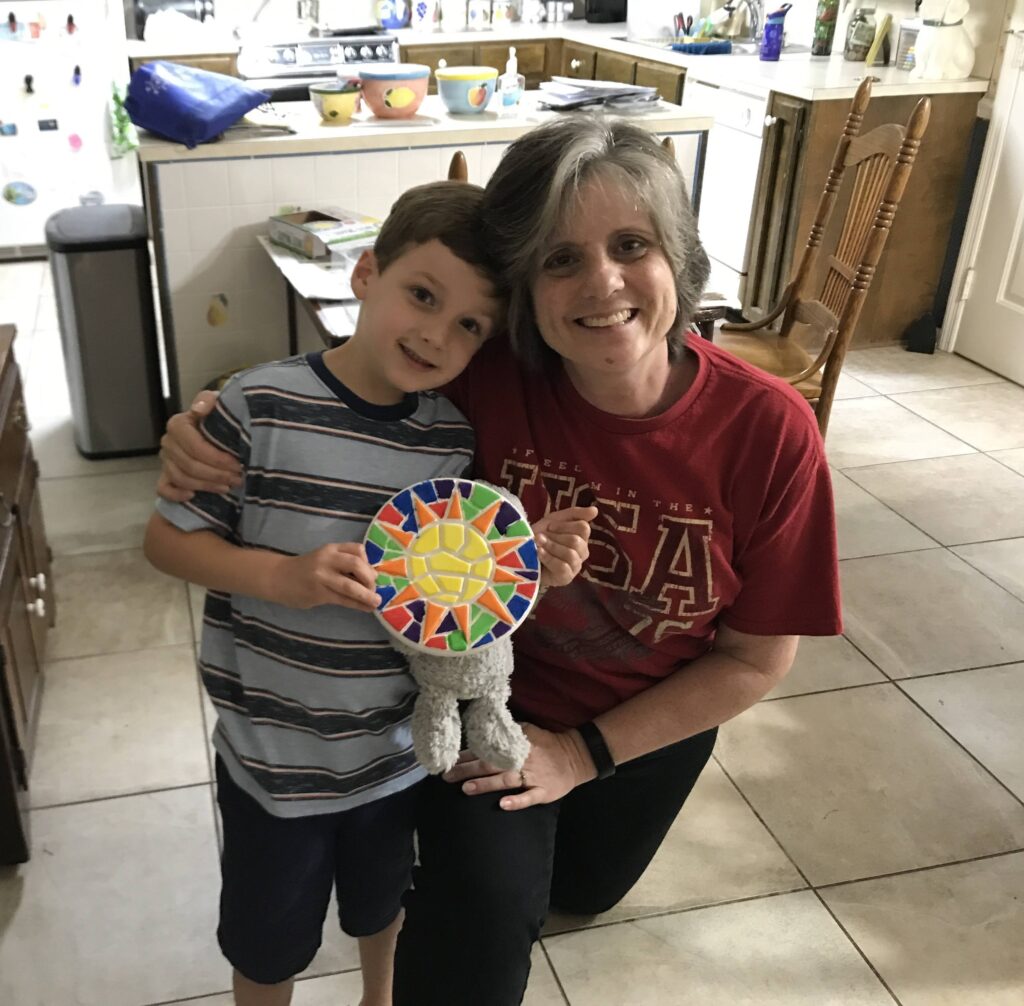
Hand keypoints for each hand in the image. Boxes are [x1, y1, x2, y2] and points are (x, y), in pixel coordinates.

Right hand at [157, 391, 241, 501]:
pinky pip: (163, 489)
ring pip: (181, 478)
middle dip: (216, 474)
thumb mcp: (218, 405)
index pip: (195, 446)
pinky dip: (176, 494)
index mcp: (178, 425)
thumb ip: (209, 401)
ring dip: (206, 485)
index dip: (217, 458)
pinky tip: (193, 496)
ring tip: (228, 486)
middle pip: (189, 465)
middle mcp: (169, 442)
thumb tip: (199, 409)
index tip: (238, 464)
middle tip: (238, 478)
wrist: (216, 430)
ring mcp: (165, 460)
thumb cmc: (218, 419)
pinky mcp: (165, 475)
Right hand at [271, 543, 380, 611]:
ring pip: (350, 585)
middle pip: (356, 564)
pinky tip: (366, 608)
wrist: (278, 577)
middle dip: (370, 578)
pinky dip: (357, 605)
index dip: (369, 562)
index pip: (358, 549)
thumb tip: (371, 576)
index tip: (371, 573)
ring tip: (376, 602)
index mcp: (331, 549)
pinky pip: (342, 599)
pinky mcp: (318, 593)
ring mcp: (321, 577)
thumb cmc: (306, 569)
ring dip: (367, 595)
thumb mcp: (324, 558)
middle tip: (374, 588)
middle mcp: (327, 560)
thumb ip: (343, 563)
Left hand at [442, 723, 596, 810]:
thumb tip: (483, 728)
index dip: (468, 754)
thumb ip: (507, 732)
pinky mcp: (543, 791)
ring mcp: (533, 776)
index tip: (450, 759)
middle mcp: (522, 760)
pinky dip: (516, 801)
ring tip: (466, 788)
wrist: (575, 756)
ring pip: (506, 780)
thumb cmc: (546, 744)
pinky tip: (502, 805)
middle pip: (491, 765)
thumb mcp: (527, 730)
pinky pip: (529, 797)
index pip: (488, 748)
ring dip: (485, 784)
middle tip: (447, 776)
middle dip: (467, 769)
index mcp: (517, 744)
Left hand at [533, 505, 597, 588]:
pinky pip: (563, 567)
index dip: (564, 526)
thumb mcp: (555, 520)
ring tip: (538, 544)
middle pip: (576, 541)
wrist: (522, 552)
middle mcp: (582, 552)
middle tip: (541, 537)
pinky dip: (549, 558)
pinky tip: (539, 554)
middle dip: (555, 537)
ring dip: (551, 547)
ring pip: (570, 554)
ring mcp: (575, 567)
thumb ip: (575, 514)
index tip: (550, 527)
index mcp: (582, 538)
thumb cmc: (541, 535)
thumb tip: (595, 510)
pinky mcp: (566, 578)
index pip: (583, 528)